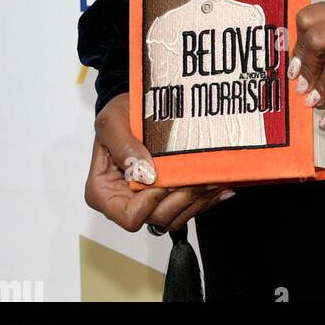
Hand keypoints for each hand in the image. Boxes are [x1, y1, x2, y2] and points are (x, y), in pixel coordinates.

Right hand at [84, 92, 236, 232]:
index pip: (130, 215)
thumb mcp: (112, 122)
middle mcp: (124, 202)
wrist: (133, 106)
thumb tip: (146, 176)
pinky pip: (186, 209)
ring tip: (216, 180)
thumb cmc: (118, 113)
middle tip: (203, 178)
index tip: (167, 180)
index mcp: (103, 192)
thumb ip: (123, 147)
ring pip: (175, 217)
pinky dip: (204, 200)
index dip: (152, 203)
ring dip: (198, 201)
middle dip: (182, 199)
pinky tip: (221, 186)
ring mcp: (146, 201)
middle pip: (157, 218)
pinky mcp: (164, 197)